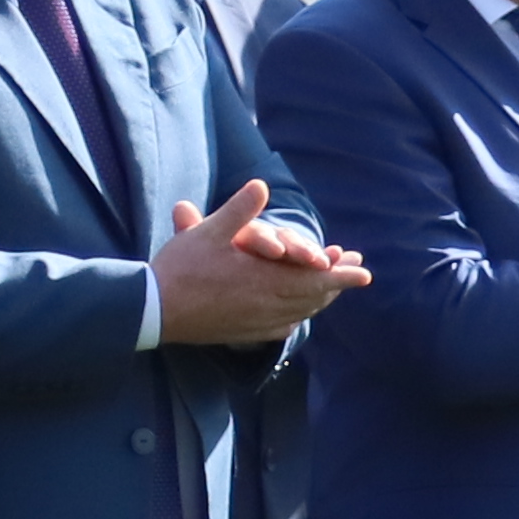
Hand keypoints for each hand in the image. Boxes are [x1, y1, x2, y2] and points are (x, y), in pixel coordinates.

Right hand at [153, 178, 369, 345]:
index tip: (364, 271)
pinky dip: (298, 315)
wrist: (154, 310)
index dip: (341, 275)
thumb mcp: (207, 233)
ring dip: (320, 300)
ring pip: (300, 312)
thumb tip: (261, 185)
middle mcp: (266, 304)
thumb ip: (237, 210)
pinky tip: (299, 314)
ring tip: (334, 290)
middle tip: (356, 273)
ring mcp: (257, 322)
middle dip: (338, 284)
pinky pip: (283, 326)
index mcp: (263, 279)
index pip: (315, 279)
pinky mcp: (245, 333)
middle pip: (313, 297)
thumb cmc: (179, 268)